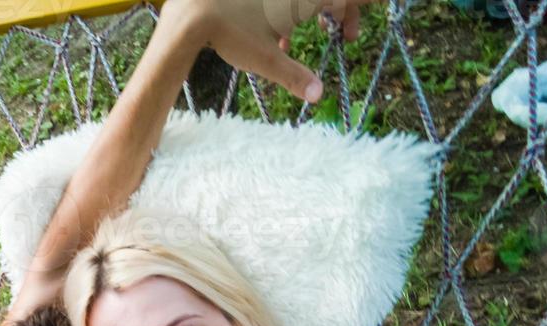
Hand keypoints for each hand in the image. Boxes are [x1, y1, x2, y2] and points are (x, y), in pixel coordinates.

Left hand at [162, 0, 374, 102]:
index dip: (354, 11)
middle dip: (340, 12)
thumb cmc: (229, 34)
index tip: (354, 35)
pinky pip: (281, 0)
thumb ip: (294, 76)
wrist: (192, 13)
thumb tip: (320, 96)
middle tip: (343, 35)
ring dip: (310, 13)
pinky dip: (286, 11)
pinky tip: (274, 36)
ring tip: (299, 38)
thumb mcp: (265, 60)